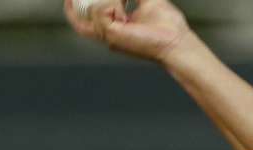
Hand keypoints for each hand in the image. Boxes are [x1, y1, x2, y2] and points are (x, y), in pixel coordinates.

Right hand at [63, 0, 192, 63]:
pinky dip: (113, 4)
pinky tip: (127, 13)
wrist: (176, 41)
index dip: (76, 3)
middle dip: (81, 0)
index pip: (85, 13)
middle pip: (79, 12)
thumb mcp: (147, 0)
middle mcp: (106, 32)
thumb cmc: (168, 26)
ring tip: (125, 1)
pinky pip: (100, 10)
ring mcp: (106, 35)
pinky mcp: (110, 34)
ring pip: (90, 8)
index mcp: (113, 26)